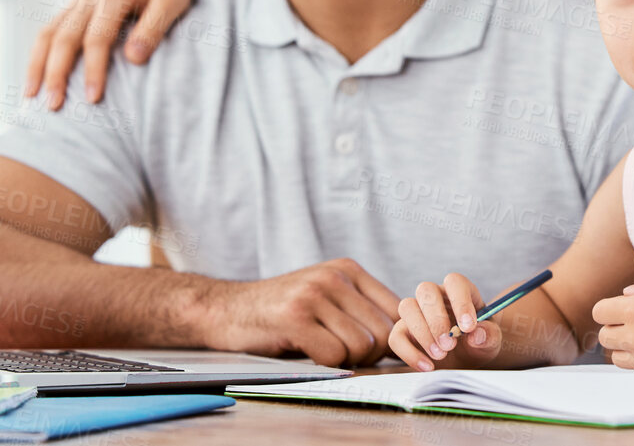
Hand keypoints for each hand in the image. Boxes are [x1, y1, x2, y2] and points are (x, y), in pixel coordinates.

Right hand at [24, 0, 218, 108]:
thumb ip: (153, 28)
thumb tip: (133, 59)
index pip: (97, 38)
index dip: (93, 69)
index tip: (93, 99)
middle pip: (64, 37)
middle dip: (56, 73)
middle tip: (54, 107)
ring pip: (49, 32)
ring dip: (38, 65)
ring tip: (31, 98)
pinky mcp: (76, 4)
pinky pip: (50, 29)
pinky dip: (39, 53)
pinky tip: (35, 77)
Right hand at [206, 259, 400, 367]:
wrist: (228, 309)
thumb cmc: (283, 311)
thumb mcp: (326, 296)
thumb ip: (360, 309)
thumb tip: (406, 338)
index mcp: (348, 269)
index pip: (397, 309)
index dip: (396, 339)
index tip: (388, 356)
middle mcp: (335, 277)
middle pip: (383, 332)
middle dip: (371, 355)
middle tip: (346, 356)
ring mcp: (314, 294)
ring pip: (361, 346)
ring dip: (346, 360)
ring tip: (323, 350)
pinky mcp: (295, 317)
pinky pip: (333, 355)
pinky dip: (325, 364)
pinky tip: (308, 352)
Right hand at [389, 273, 502, 371]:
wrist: (469, 358)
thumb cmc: (479, 341)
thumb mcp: (491, 340)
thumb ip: (488, 335)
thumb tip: (477, 334)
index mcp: (459, 290)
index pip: (455, 282)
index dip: (460, 301)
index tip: (468, 326)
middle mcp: (435, 296)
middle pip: (426, 290)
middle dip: (436, 319)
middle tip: (450, 345)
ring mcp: (416, 312)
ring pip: (407, 307)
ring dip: (421, 332)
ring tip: (440, 355)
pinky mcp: (403, 332)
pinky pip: (396, 337)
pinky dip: (409, 353)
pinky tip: (428, 367)